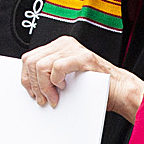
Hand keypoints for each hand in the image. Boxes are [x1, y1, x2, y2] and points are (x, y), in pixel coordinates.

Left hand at [19, 36, 143, 121]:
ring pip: (41, 65)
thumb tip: (28, 84)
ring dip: (43, 86)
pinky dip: (55, 81)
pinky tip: (63, 87)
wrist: (118, 89)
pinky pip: (57, 67)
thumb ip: (48, 74)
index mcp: (58, 47)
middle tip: (42, 99)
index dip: (26, 78)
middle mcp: (64, 44)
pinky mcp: (83, 57)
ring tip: (53, 97)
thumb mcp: (64, 77)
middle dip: (33, 84)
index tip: (31, 92)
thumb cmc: (93, 86)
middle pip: (31, 61)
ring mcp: (74, 49)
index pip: (29, 58)